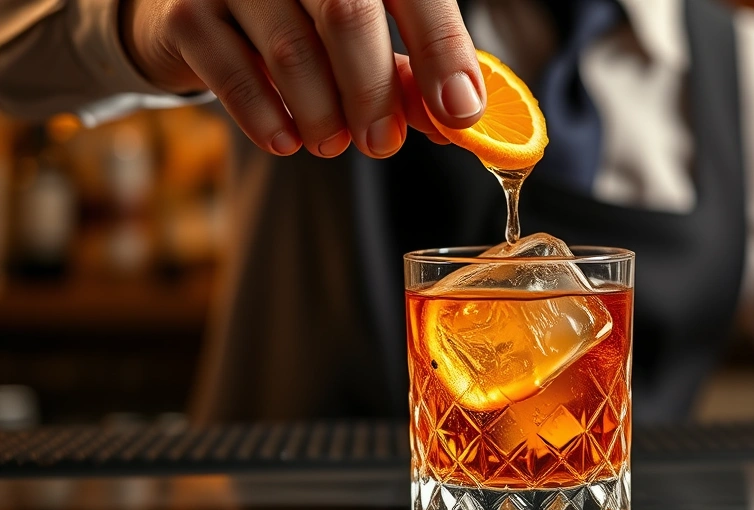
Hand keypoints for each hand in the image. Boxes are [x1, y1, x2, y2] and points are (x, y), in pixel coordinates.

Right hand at [120, 0, 485, 157]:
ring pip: (293, 52)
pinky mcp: (187, 14)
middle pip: (348, 16)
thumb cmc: (299, 23)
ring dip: (323, 114)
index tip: (460, 112)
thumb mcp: (362, 42)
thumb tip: (456, 118)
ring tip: (332, 142)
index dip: (442, 51)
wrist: (196, 11)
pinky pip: (235, 77)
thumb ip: (406, 76)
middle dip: (373, 93)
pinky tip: (287, 140)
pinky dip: (268, 120)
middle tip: (383, 144)